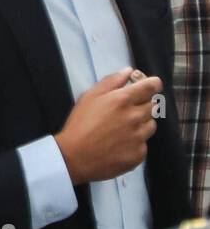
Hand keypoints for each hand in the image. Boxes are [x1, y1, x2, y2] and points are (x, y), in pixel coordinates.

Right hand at [54, 69, 161, 184]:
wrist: (75, 156)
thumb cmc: (79, 123)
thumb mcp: (89, 96)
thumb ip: (111, 82)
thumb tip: (128, 71)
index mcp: (123, 100)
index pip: (151, 87)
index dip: (153, 84)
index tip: (152, 85)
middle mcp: (135, 117)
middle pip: (154, 106)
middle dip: (145, 104)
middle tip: (128, 109)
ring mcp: (139, 137)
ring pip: (151, 125)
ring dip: (142, 123)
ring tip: (123, 128)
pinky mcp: (139, 154)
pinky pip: (144, 143)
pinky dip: (136, 141)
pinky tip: (120, 143)